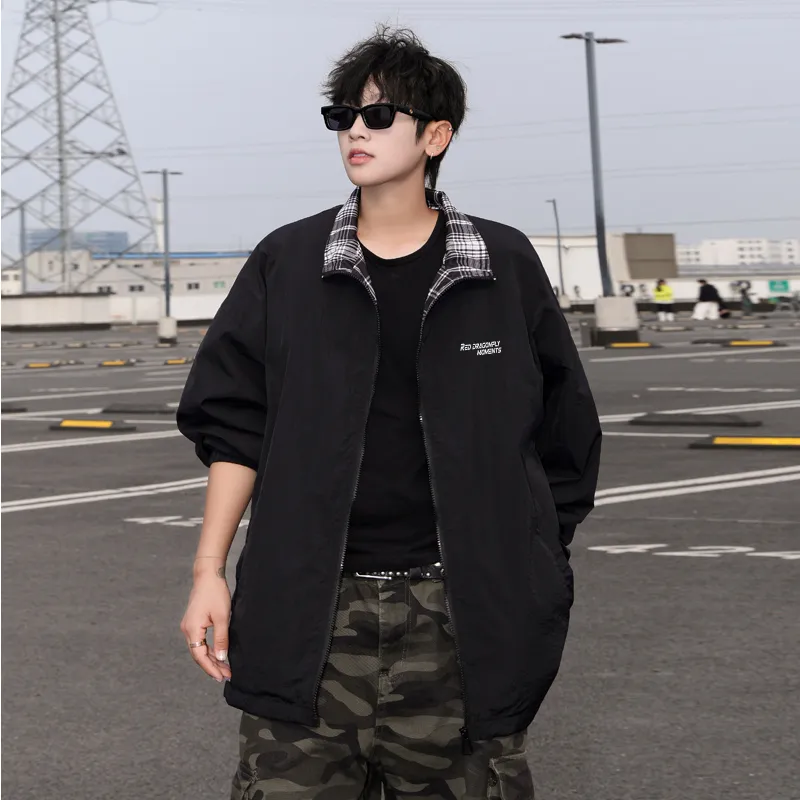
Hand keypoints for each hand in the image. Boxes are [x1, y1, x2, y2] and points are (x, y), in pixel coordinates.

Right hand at [180, 559, 231, 682]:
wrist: (208, 575)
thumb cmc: (215, 593)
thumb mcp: (222, 617)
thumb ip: (221, 639)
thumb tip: (222, 658)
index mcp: (192, 630)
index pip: (200, 656)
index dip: (211, 668)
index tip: (222, 677)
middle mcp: (187, 630)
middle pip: (198, 654)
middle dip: (212, 666)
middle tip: (226, 675)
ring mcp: (189, 626)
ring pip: (199, 649)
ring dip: (212, 658)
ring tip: (224, 668)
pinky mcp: (193, 622)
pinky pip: (200, 641)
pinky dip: (209, 649)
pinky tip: (219, 654)